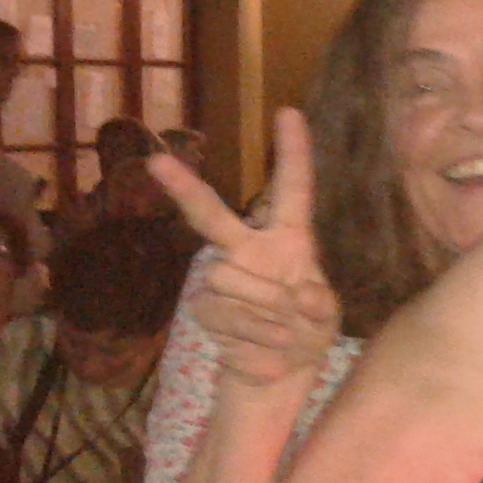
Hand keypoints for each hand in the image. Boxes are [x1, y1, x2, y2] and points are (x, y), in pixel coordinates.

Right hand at [153, 111, 339, 388]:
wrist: (280, 371)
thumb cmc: (308, 331)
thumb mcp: (326, 317)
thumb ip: (318, 303)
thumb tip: (296, 296)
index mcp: (290, 237)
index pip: (293, 188)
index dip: (292, 151)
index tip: (288, 112)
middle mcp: (249, 248)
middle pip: (212, 214)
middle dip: (185, 188)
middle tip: (155, 161)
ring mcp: (222, 275)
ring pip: (228, 278)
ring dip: (264, 309)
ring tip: (284, 328)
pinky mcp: (205, 307)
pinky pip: (223, 313)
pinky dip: (252, 333)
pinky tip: (266, 343)